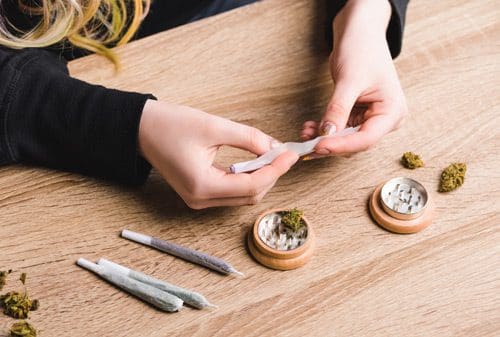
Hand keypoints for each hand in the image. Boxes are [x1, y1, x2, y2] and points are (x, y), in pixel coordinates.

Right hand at [138, 100, 297, 208]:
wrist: (141, 129)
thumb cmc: (170, 125)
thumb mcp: (213, 126)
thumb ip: (249, 138)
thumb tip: (275, 147)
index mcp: (202, 186)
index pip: (251, 186)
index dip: (275, 170)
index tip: (291, 155)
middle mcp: (200, 199)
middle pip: (250, 195)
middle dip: (271, 175)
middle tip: (283, 154)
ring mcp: (198, 200)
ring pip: (242, 196)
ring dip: (260, 178)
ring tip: (271, 156)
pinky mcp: (198, 194)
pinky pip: (231, 192)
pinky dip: (246, 179)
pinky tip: (254, 163)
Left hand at [301, 0, 406, 155]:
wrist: (359, 34)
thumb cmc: (363, 50)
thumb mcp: (349, 80)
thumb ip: (338, 109)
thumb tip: (326, 134)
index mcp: (392, 112)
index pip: (366, 138)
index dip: (341, 145)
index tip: (318, 146)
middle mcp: (385, 120)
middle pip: (356, 143)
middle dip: (331, 144)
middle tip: (307, 146)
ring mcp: (370, 119)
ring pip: (345, 139)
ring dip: (325, 138)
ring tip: (305, 133)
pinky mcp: (357, 116)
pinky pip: (340, 130)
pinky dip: (324, 130)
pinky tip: (309, 127)